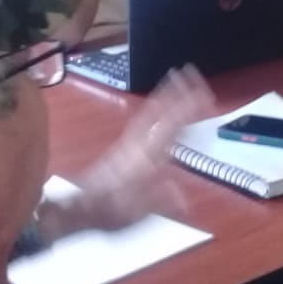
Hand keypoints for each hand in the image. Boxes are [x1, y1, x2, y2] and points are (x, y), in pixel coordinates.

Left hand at [36, 66, 215, 239]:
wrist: (80, 209)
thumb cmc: (110, 211)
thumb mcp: (137, 212)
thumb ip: (160, 200)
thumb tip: (183, 198)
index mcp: (146, 157)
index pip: (171, 127)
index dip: (187, 110)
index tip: (202, 93)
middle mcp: (138, 144)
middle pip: (159, 111)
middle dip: (176, 90)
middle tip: (190, 71)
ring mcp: (130, 143)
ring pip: (151, 112)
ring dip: (165, 93)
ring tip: (177, 78)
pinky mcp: (125, 147)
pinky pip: (144, 119)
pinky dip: (155, 106)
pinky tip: (158, 104)